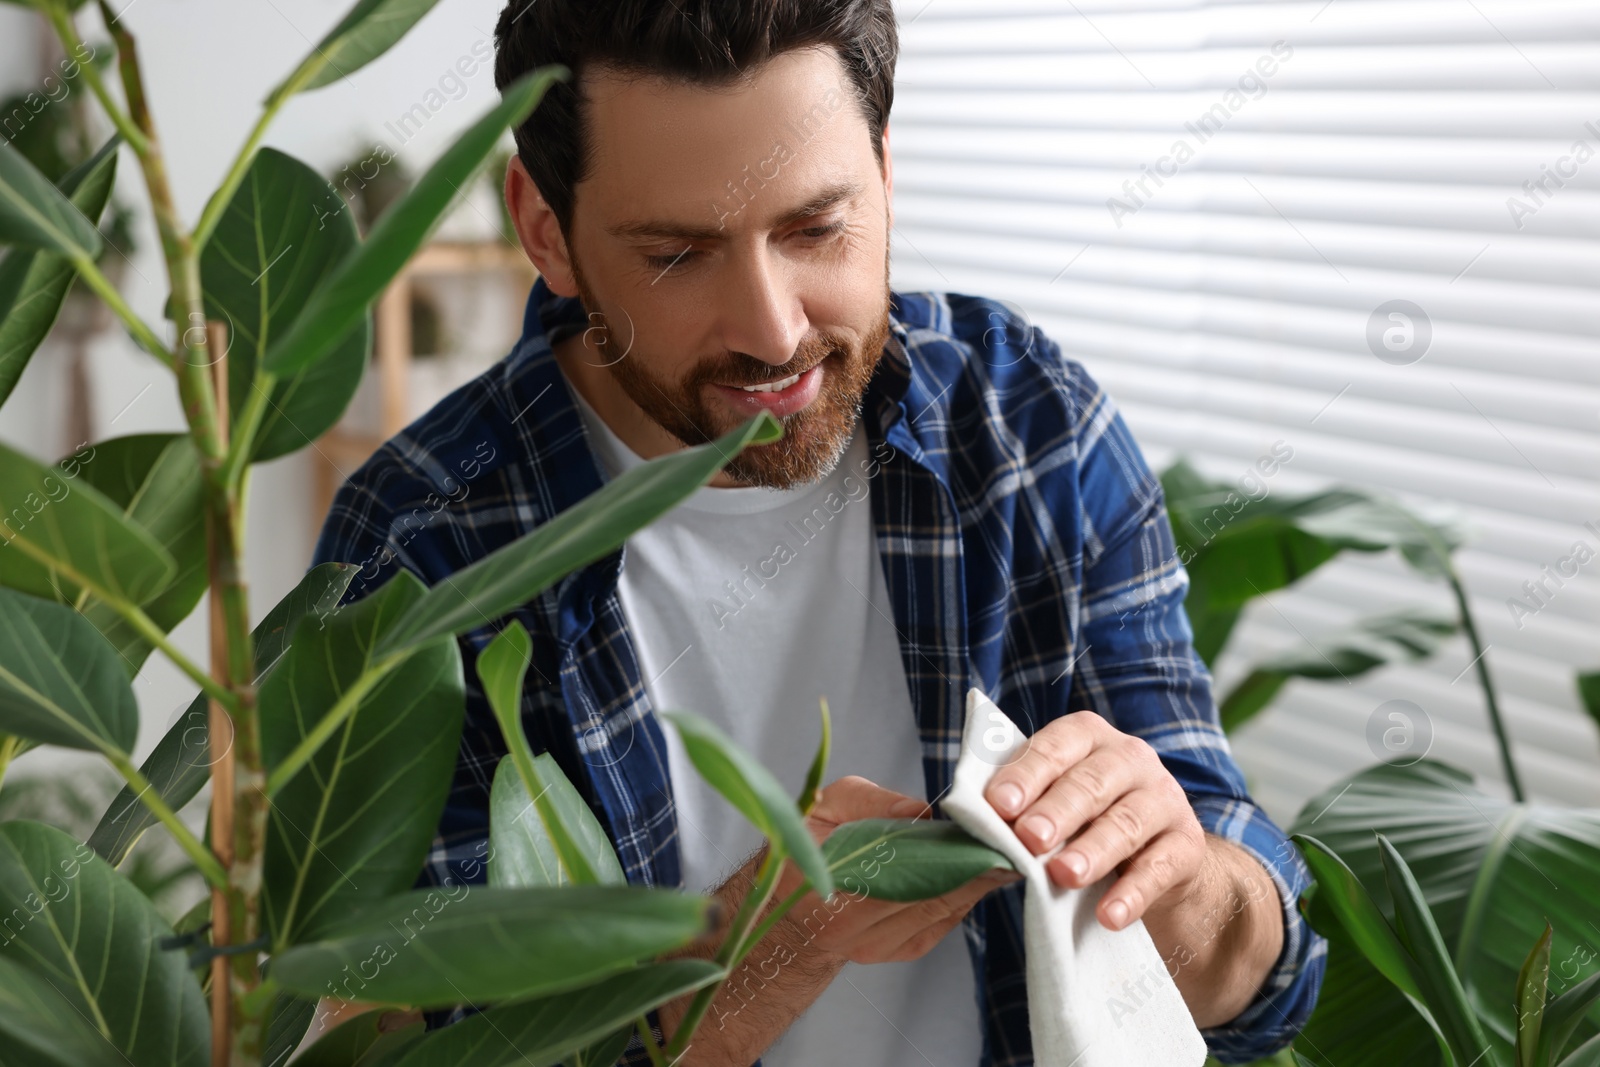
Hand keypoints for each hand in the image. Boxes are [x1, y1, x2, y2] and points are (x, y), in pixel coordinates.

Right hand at [770, 775, 1020, 964]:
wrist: (785, 914)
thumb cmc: (801, 852)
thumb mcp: (823, 808)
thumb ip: (868, 803)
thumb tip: (920, 810)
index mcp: (834, 892)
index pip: (905, 874)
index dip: (952, 857)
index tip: (987, 835)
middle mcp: (859, 930)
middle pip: (935, 895)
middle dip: (977, 868)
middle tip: (1012, 841)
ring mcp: (882, 947)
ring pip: (946, 911)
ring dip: (979, 883)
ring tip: (1005, 852)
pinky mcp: (900, 952)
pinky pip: (944, 922)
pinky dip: (965, 896)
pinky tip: (982, 873)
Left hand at [983, 711, 1206, 931]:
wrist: (1156, 854)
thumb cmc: (1084, 818)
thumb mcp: (1054, 800)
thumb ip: (1020, 804)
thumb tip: (976, 821)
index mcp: (1088, 737)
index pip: (1055, 747)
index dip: (1026, 774)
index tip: (998, 805)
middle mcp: (1130, 758)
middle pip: (1091, 783)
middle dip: (1057, 811)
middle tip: (1028, 837)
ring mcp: (1164, 798)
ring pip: (1126, 823)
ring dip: (1092, 851)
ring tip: (1064, 875)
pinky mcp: (1186, 844)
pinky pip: (1160, 868)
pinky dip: (1133, 894)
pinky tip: (1109, 915)